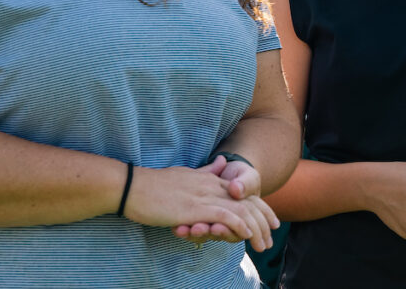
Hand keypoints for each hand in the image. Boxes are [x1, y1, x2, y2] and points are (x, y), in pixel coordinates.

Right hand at [122, 160, 275, 249]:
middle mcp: (211, 186)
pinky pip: (224, 215)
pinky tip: (246, 234)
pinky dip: (237, 225)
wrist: (133, 185)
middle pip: (246, 202)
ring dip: (254, 228)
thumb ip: (205, 171)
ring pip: (239, 211)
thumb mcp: (186, 174)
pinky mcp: (195, 208)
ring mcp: (204, 196)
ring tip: (264, 242)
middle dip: (262, 220)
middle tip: (272, 235)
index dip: (259, 207)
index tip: (271, 220)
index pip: (243, 193)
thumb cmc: (155, 184)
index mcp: (210, 179)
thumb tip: (221, 162)